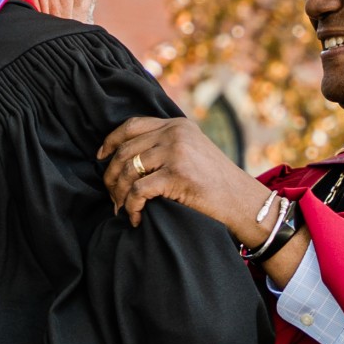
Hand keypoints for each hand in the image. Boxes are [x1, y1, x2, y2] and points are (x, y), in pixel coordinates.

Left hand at [100, 116, 277, 241]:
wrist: (243, 202)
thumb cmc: (217, 185)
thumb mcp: (194, 152)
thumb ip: (167, 146)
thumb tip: (127, 158)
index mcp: (177, 125)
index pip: (132, 125)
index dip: (110, 141)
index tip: (100, 157)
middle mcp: (175, 134)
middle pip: (125, 151)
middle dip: (111, 176)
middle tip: (111, 196)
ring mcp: (176, 153)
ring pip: (128, 171)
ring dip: (119, 195)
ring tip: (121, 210)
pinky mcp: (177, 175)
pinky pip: (138, 191)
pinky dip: (131, 208)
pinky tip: (135, 218)